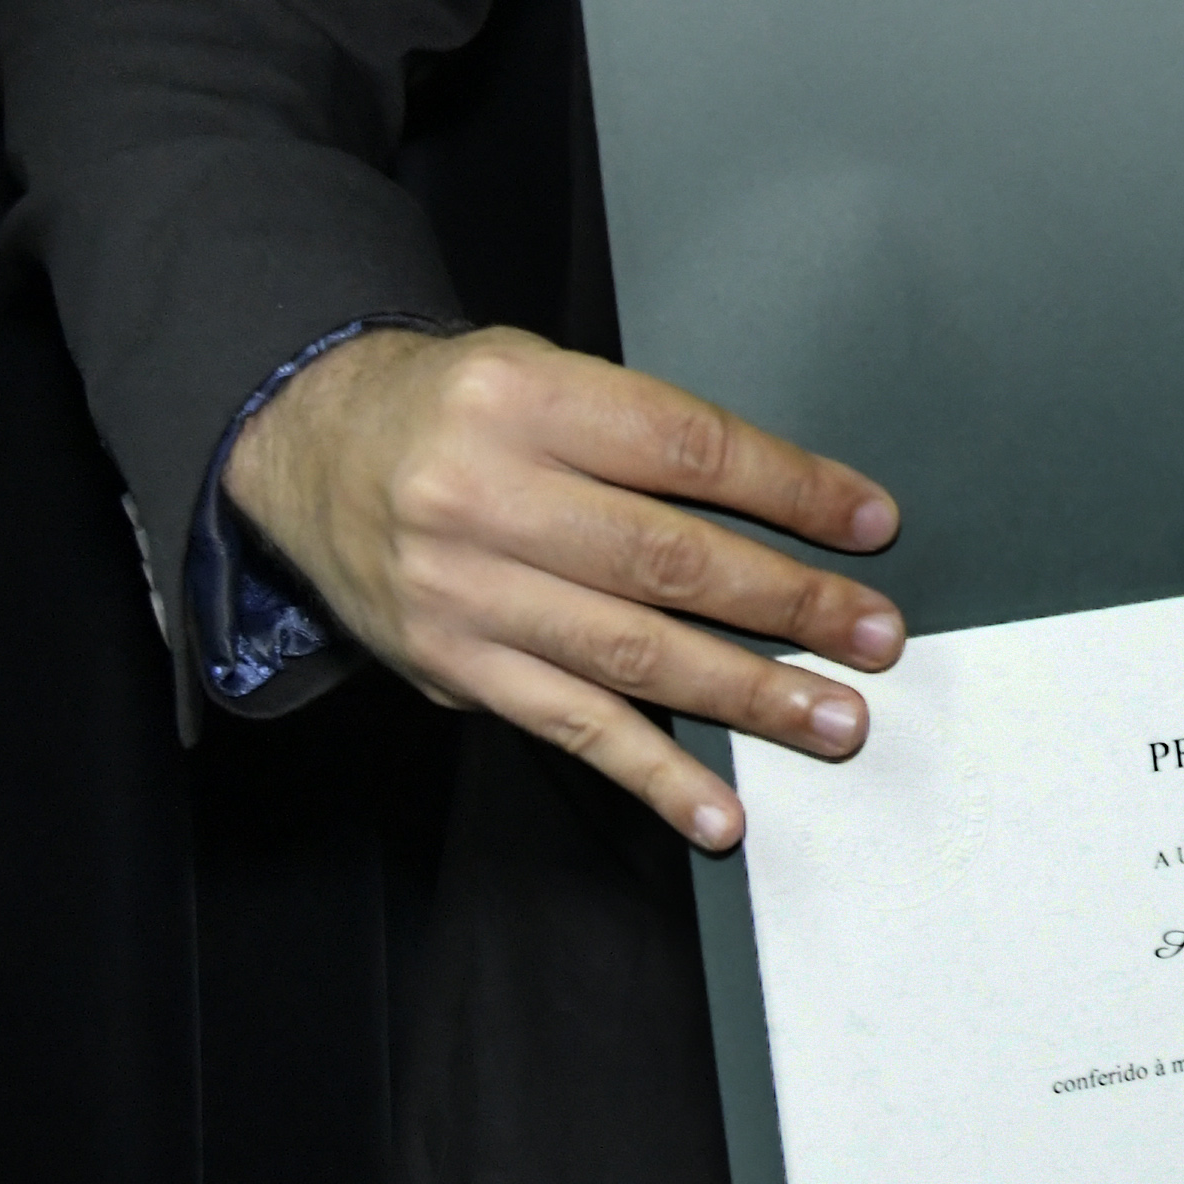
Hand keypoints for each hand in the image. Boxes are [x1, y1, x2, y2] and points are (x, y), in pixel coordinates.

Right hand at [225, 324, 902, 850]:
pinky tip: (717, 810)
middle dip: (790, 605)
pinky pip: (569, 729)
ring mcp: (464, 593)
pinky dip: (653, 776)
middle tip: (874, 636)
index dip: (792, 492)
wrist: (308, 445)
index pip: (688, 451)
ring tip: (832, 719)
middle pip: (668, 561)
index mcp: (524, 401)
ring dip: (747, 696)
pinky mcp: (452, 666)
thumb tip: (794, 513)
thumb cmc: (457, 409)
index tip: (871, 525)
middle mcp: (486, 497)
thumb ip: (647, 436)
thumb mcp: (543, 373)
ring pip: (630, 655)